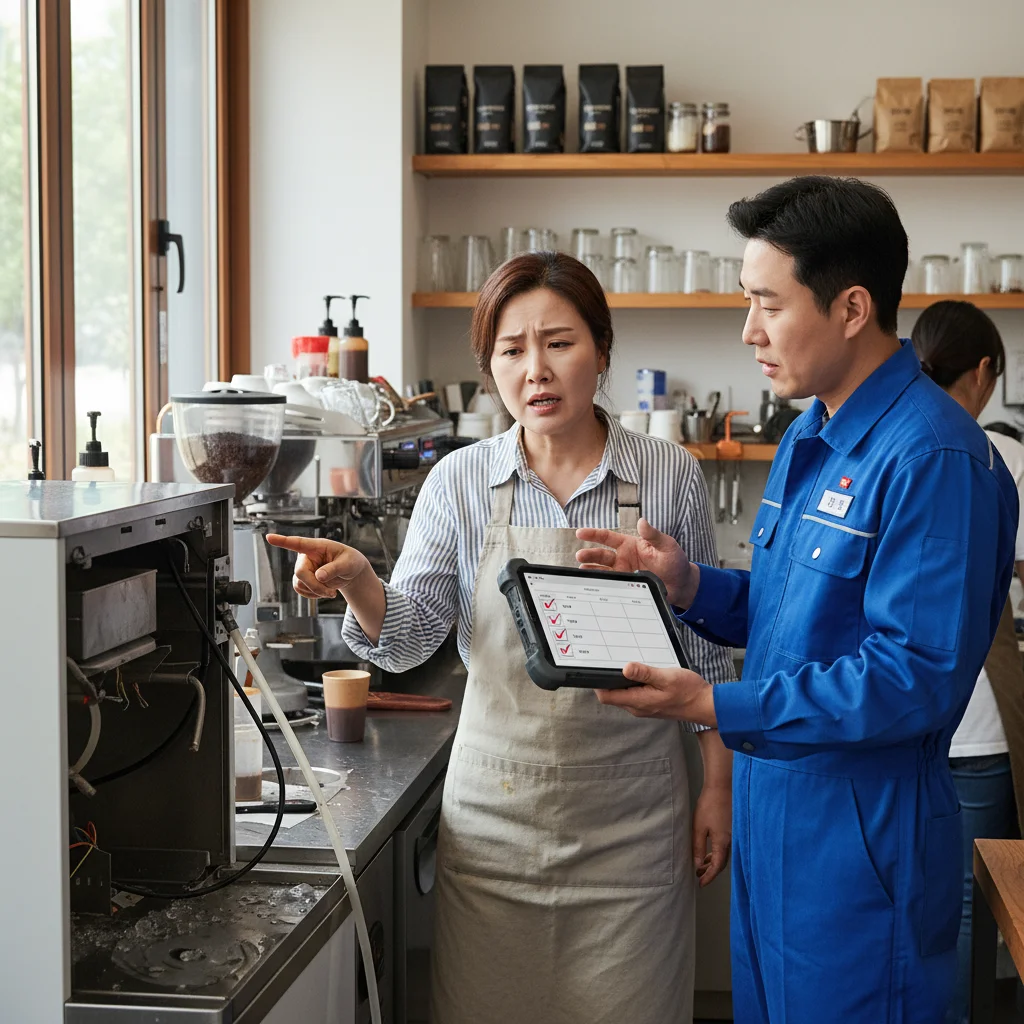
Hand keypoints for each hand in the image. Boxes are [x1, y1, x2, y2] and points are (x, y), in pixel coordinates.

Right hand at [265, 534, 371, 599]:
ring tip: (331, 592)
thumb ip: (334, 569)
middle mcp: (306, 556)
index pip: (298, 543)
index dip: (282, 541)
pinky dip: (313, 595)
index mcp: (317, 546)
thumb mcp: (348, 564)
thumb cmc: (350, 562)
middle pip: (300, 573)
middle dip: (315, 586)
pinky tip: (324, 592)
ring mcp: (303, 568)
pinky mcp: (303, 579)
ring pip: (299, 584)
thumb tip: (319, 576)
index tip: (269, 537)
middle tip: (331, 593)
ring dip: (316, 591)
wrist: (350, 572)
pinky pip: (301, 590)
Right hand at [575, 517, 698, 607]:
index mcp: (630, 544)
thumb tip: (642, 521)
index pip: (607, 537)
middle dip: (589, 555)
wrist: (681, 584)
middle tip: (580, 556)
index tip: (580, 533)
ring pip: (602, 571)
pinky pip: (610, 585)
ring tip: (581, 571)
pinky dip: (600, 585)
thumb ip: (653, 535)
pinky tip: (592, 585)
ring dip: (591, 570)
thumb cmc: (675, 561)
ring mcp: (623, 573)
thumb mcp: (666, 545)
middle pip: (601, 555)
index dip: (593, 534)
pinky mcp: (626, 586)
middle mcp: (623, 558)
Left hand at [595, 662, 716, 725]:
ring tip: (623, 665)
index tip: (595, 669)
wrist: (705, 705)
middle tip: (608, 661)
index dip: (597, 683)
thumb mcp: (667, 678)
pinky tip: (639, 673)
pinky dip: (631, 684)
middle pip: (612, 695)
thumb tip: (625, 669)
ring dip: (620, 682)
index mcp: (638, 701)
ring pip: (623, 695)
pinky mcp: (651, 705)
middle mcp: (637, 707)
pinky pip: (634, 695)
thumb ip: (645, 673)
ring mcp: (644, 707)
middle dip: (607, 680)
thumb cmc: (688, 691)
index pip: (607, 696)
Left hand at [692, 783, 731, 887]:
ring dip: (713, 861)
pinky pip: (726, 846)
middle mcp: (732, 841)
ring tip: (701, 864)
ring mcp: (734, 834)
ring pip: (724, 854)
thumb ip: (698, 847)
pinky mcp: (733, 828)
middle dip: (710, 870)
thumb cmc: (709, 805)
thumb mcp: (699, 827)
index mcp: (723, 842)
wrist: (722, 786)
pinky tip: (710, 850)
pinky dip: (718, 851)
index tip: (700, 883)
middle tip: (698, 875)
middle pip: (722, 862)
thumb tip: (697, 864)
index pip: (717, 867)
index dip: (709, 876)